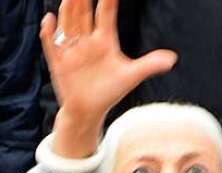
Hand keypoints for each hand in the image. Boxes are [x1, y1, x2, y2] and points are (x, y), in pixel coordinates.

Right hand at [42, 0, 175, 157]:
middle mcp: (87, 41)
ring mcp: (72, 51)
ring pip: (69, 25)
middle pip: (84, 14)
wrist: (88, 112)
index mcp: (105, 39)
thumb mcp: (130, 77)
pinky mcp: (59, 64)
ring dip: (68, 10)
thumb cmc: (109, 93)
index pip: (106, 12)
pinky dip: (49, 34)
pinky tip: (49, 20)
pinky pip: (52, 46)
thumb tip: (172, 59)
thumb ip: (149, 65)